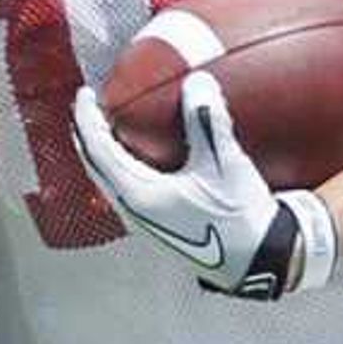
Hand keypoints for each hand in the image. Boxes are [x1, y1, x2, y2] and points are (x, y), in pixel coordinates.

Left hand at [70, 69, 332, 298]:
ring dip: (104, 151)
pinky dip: (122, 165)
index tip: (86, 93)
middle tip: (91, 105)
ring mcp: (142, 221)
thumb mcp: (223, 164)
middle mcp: (131, 211)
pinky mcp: (156, 224)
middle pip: (96, 165)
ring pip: (109, 178)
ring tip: (109, 125)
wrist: (256, 262)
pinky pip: (125, 188)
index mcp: (136, 196)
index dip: (88, 119)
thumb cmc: (237, 219)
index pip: (98, 150)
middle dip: (89, 133)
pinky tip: (137, 156)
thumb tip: (197, 81)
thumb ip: (207, 121)